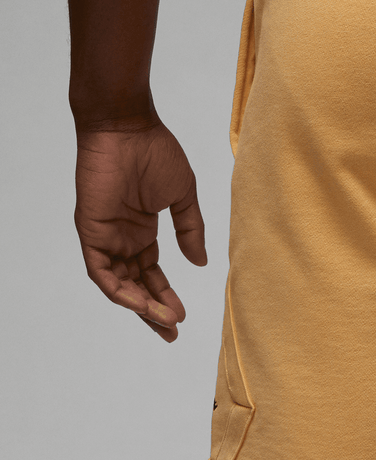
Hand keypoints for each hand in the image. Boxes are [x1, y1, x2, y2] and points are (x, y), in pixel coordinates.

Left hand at [73, 114, 206, 342]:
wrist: (128, 127)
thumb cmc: (156, 152)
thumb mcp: (183, 197)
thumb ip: (191, 230)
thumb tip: (200, 264)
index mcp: (142, 231)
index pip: (151, 274)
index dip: (165, 296)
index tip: (182, 317)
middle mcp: (122, 239)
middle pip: (135, 285)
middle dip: (152, 311)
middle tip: (171, 332)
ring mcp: (105, 236)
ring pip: (118, 284)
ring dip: (140, 306)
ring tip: (163, 320)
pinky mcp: (90, 231)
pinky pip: (101, 271)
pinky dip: (119, 290)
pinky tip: (141, 303)